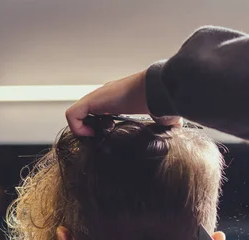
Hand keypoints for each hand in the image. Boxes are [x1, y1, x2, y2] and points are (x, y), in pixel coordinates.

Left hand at [65, 70, 181, 135]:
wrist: (157, 90)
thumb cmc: (162, 103)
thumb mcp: (162, 118)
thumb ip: (163, 126)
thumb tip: (176, 135)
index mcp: (119, 100)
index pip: (102, 112)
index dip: (103, 127)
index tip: (113, 138)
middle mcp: (106, 97)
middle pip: (87, 114)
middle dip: (91, 129)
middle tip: (102, 140)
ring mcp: (98, 98)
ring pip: (78, 115)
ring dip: (83, 129)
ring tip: (97, 138)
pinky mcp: (92, 101)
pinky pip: (73, 115)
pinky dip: (77, 128)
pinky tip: (93, 134)